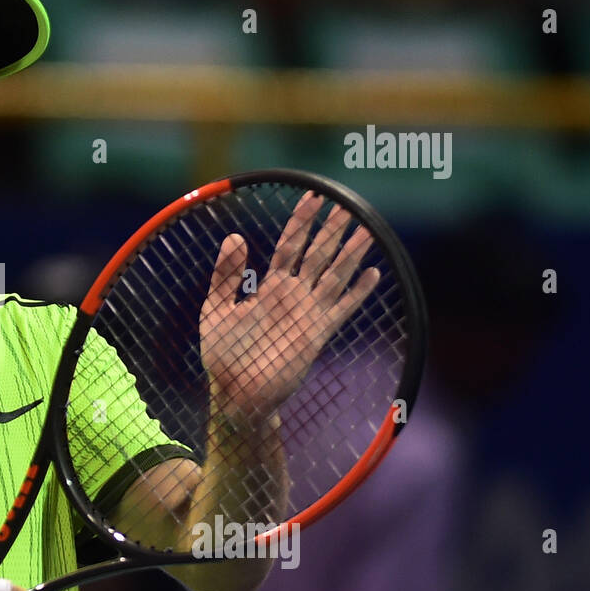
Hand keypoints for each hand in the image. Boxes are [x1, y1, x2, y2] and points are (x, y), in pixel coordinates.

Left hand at [200, 192, 378, 426]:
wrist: (236, 394)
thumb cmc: (224, 354)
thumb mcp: (216, 309)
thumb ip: (227, 275)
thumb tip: (236, 236)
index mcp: (270, 286)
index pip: (291, 245)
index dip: (301, 221)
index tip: (314, 196)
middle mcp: (293, 295)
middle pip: (318, 254)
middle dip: (332, 230)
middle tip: (349, 204)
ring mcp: (308, 313)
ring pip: (334, 275)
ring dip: (351, 253)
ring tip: (367, 229)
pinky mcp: (317, 334)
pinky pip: (341, 308)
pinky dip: (357, 292)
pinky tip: (373, 274)